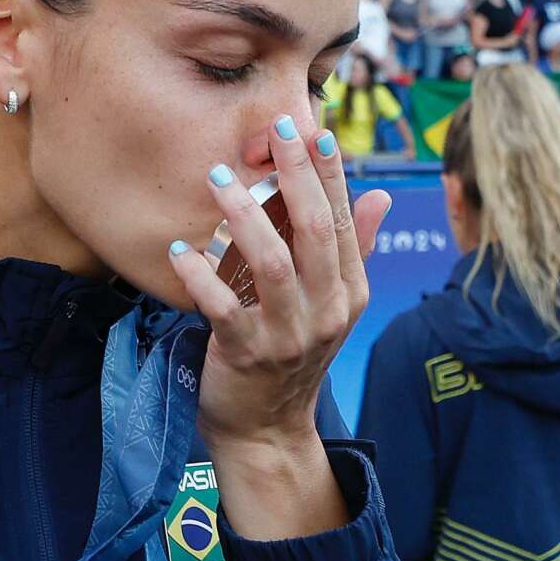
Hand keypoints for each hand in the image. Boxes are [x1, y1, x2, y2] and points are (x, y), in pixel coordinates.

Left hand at [167, 93, 390, 540]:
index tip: (310, 129)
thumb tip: (380, 197)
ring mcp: (289, 337)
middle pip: (316, 231)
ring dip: (244, 216)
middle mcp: (327, 311)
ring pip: (273, 264)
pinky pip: (224, 310)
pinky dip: (200, 277)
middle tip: (271, 131)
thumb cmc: (291, 357)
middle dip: (294, 176)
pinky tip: (179, 251)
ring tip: (217, 177)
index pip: (342, 220)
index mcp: (349, 291)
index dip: (328, 172)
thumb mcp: (330, 306)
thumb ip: (354, 250)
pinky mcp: (248, 357)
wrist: (267, 431)